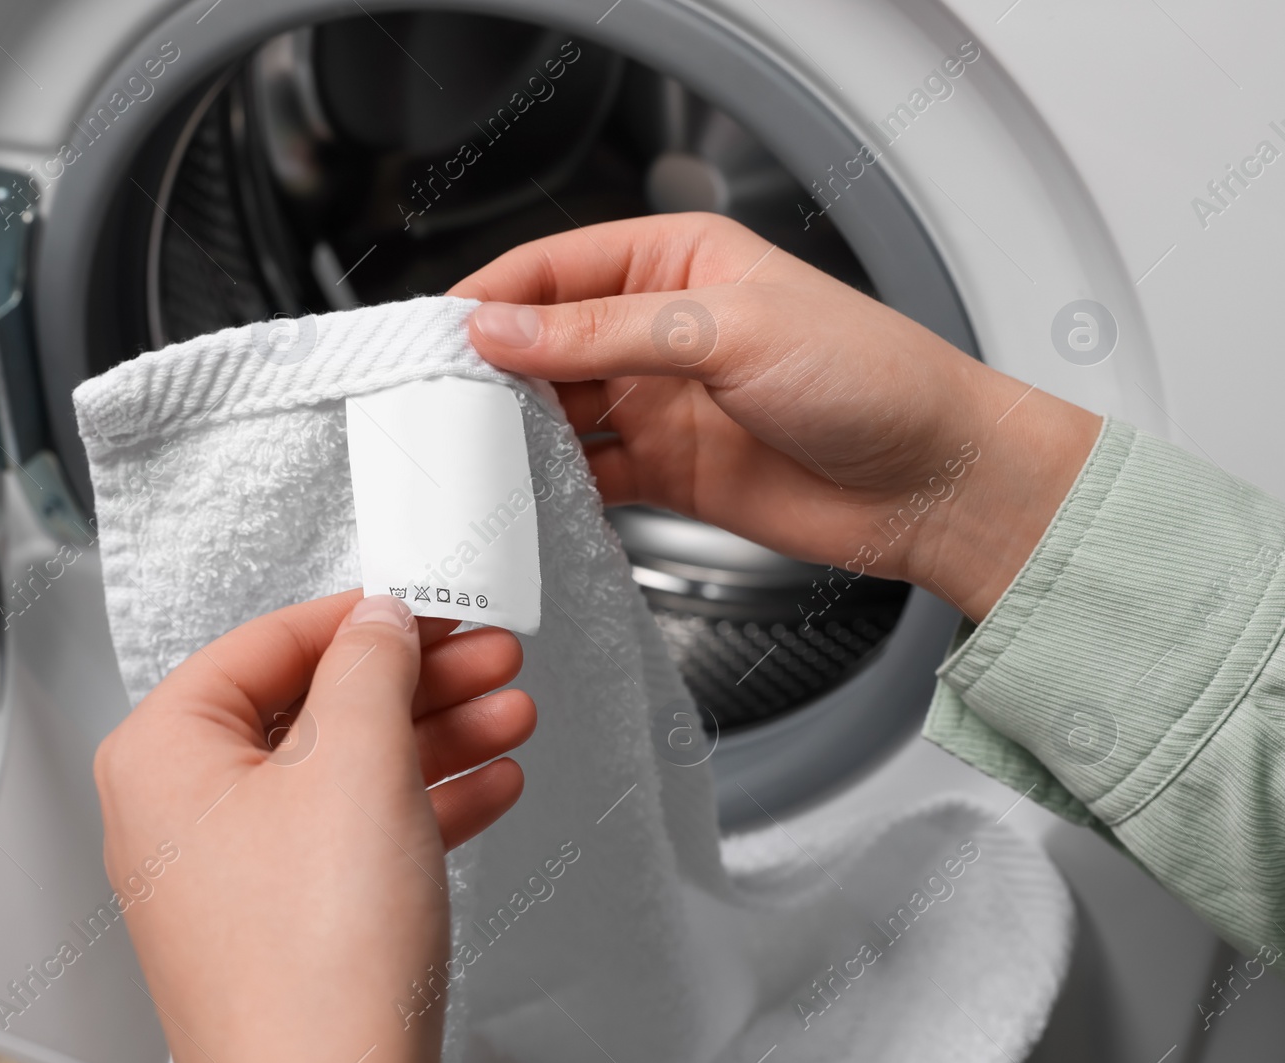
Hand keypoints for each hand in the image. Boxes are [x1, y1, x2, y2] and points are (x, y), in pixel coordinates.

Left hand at [95, 591, 534, 1062]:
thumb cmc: (311, 962)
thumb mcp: (355, 765)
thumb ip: (370, 666)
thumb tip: (380, 620)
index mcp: (164, 754)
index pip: (267, 642)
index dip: (361, 617)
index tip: (426, 604)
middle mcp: (183, 812)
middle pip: (314, 706)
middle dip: (417, 681)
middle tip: (485, 656)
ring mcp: (234, 872)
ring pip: (344, 771)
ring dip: (435, 737)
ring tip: (507, 714)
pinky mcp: (285, 921)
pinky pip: (355, 835)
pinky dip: (423, 805)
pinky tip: (487, 786)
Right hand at [450, 212, 1100, 620]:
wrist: (936, 482)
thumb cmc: (869, 377)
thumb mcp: (725, 331)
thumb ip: (604, 333)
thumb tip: (501, 330)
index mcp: (675, 260)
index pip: (552, 269)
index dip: (488, 301)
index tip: (433, 337)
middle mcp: (659, 329)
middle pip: (544, 342)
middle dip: (490, 371)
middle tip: (434, 403)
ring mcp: (661, 403)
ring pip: (558, 411)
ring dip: (516, 431)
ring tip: (470, 454)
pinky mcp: (669, 472)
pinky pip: (590, 474)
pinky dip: (555, 485)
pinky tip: (529, 494)